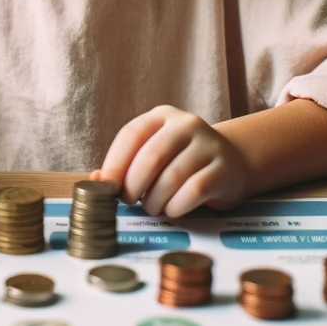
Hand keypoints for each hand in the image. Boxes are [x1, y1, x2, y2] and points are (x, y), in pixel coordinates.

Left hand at [93, 105, 249, 217]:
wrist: (231, 163)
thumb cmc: (181, 162)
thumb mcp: (154, 155)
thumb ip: (125, 166)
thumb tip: (95, 181)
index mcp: (162, 116)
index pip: (132, 134)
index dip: (115, 163)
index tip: (107, 187)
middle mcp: (186, 124)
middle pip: (151, 156)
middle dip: (134, 185)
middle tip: (130, 201)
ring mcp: (208, 144)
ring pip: (172, 176)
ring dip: (155, 200)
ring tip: (153, 206)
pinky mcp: (224, 169)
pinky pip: (194, 190)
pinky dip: (177, 206)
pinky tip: (173, 209)